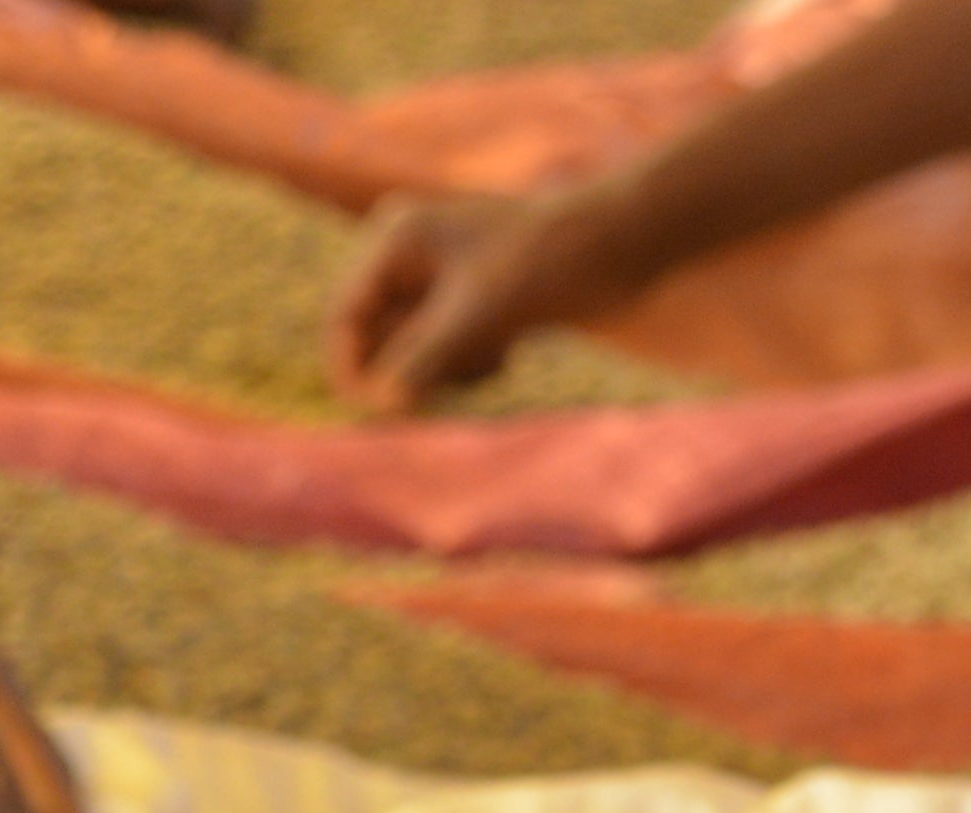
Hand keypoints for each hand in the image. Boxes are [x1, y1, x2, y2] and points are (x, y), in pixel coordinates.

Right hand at [328, 185, 643, 411]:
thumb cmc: (551, 264)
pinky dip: (472, 364)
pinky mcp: (475, 303)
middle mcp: (412, 255)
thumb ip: (427, 358)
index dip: (353, 369)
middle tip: (459, 376)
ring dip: (448, 370)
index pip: (346, 315)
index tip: (377, 417)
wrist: (624, 247)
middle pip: (378, 338)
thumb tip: (379, 406)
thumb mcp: (483, 314)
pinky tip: (508, 350)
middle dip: (414, 368)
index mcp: (397, 238)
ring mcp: (443, 279)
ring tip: (493, 354)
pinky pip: (448, 354)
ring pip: (414, 352)